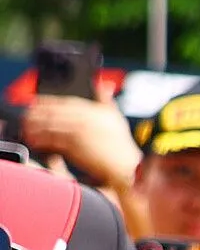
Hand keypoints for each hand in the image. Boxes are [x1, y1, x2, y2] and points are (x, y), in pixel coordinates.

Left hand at [16, 95, 134, 191]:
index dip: (46, 101)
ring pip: (49, 126)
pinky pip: (52, 140)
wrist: (124, 166)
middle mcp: (83, 118)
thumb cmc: (121, 145)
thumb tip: (104, 83)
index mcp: (93, 110)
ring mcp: (77, 132)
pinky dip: (41, 140)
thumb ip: (107, 99)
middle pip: (52, 112)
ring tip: (26, 129)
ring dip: (35, 127)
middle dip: (36, 114)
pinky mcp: (73, 145)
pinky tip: (35, 141)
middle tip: (26, 117)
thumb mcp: (116, 117)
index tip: (34, 102)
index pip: (64, 101)